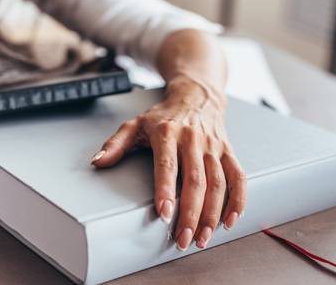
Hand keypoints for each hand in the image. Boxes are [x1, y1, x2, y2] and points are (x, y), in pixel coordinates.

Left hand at [91, 74, 246, 250]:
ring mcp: (213, 146)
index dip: (166, 190)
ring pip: (217, 183)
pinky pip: (238, 177)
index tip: (164, 213)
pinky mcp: (228, 151)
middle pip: (195, 180)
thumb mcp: (134, 124)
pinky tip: (229, 221)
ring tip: (202, 237)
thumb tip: (98, 162)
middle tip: (183, 239)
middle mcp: (193, 139)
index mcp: (167, 133)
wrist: (195, 97)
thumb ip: (115, 144)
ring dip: (212, 213)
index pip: (167, 165)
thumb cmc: (162, 115)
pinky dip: (237, 201)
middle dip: (190, 213)